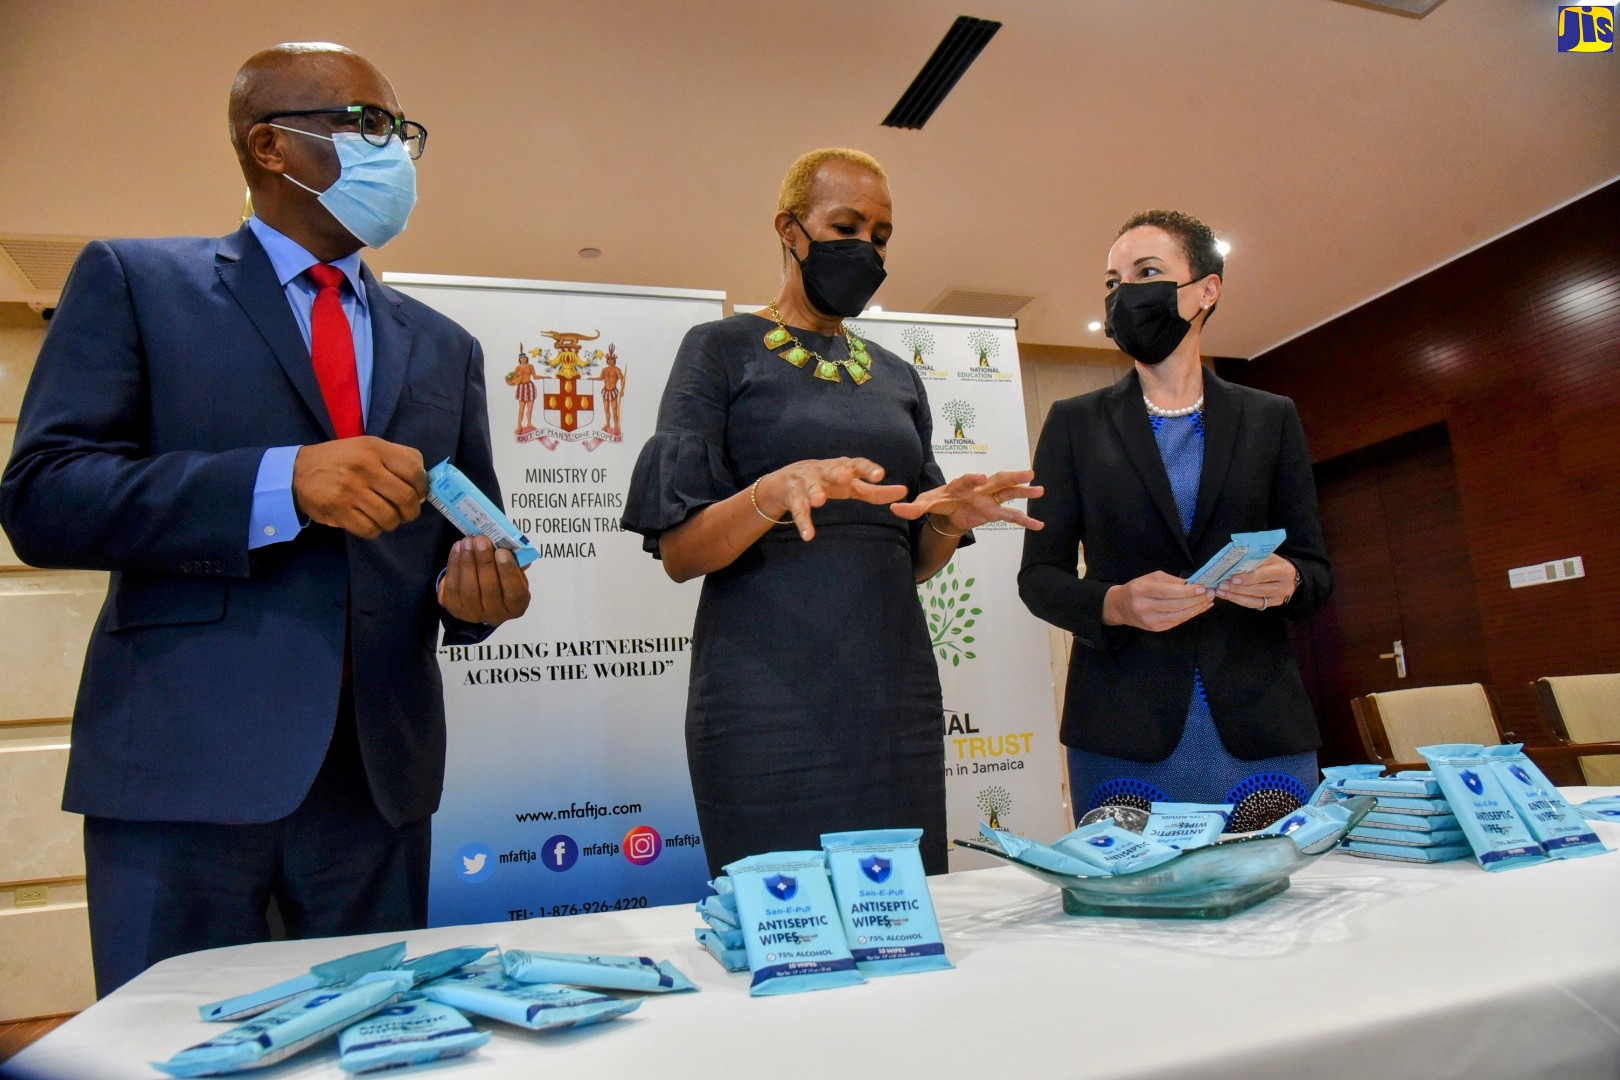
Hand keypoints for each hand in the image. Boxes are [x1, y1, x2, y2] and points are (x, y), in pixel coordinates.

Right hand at [292, 436, 426, 538]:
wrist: (298, 471)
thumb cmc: (341, 459)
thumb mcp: (369, 447)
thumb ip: (399, 458)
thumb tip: (424, 483)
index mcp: (376, 449)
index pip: (415, 472)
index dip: (423, 488)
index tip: (418, 495)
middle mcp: (365, 468)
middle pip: (405, 499)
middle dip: (411, 512)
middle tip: (405, 512)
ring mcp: (351, 490)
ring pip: (390, 518)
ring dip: (392, 522)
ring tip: (385, 516)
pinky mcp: (339, 510)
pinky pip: (370, 529)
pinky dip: (374, 529)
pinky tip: (368, 521)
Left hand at [438, 536, 531, 625]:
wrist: (479, 593)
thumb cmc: (501, 579)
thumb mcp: (514, 572)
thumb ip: (515, 561)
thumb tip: (511, 545)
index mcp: (516, 606)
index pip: (515, 592)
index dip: (508, 572)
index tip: (502, 552)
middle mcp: (495, 615)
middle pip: (490, 589)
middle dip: (484, 562)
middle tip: (481, 540)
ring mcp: (472, 613)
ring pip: (468, 588)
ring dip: (467, 561)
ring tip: (467, 542)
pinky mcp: (453, 608)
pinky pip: (452, 587)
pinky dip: (454, 565)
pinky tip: (458, 549)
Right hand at [756, 458, 909, 540]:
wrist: (784, 483)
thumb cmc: (826, 482)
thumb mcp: (850, 486)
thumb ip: (875, 491)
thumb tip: (903, 492)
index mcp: (840, 467)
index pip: (856, 464)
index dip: (867, 469)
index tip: (880, 475)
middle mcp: (823, 472)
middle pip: (831, 470)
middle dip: (838, 473)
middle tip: (846, 477)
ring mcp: (806, 484)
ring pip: (811, 488)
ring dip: (815, 493)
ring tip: (819, 501)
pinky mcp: (793, 498)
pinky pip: (799, 511)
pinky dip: (803, 523)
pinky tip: (809, 535)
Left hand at [889, 470, 1043, 533]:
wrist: (948, 510)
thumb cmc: (937, 502)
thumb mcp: (924, 504)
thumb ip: (912, 508)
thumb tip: (893, 509)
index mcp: (961, 485)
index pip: (967, 480)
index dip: (973, 478)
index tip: (981, 477)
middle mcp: (979, 488)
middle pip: (996, 480)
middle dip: (1011, 477)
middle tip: (1027, 473)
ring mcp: (990, 499)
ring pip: (1009, 493)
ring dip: (1024, 492)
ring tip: (1040, 490)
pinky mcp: (995, 511)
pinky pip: (1012, 516)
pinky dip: (1025, 521)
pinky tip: (1039, 525)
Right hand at [1102, 571, 1212, 631]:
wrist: (1120, 607)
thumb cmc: (1138, 588)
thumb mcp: (1152, 578)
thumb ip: (1172, 581)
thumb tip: (1193, 583)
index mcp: (1141, 590)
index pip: (1167, 592)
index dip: (1187, 591)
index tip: (1202, 587)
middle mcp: (1144, 607)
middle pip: (1176, 605)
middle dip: (1196, 599)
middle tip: (1211, 593)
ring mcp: (1150, 621)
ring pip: (1179, 615)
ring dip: (1197, 608)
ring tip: (1209, 600)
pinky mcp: (1156, 628)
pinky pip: (1178, 621)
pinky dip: (1191, 614)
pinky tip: (1200, 608)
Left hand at [1216, 554, 1296, 610]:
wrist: (1290, 574)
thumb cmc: (1274, 563)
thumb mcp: (1268, 557)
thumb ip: (1254, 560)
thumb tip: (1232, 564)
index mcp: (1283, 570)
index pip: (1263, 575)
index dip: (1247, 578)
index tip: (1232, 578)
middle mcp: (1284, 586)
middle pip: (1258, 589)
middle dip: (1238, 588)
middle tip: (1222, 586)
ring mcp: (1279, 597)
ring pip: (1255, 599)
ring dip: (1235, 596)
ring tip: (1221, 592)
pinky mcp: (1273, 604)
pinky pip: (1254, 604)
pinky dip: (1239, 600)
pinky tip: (1228, 596)